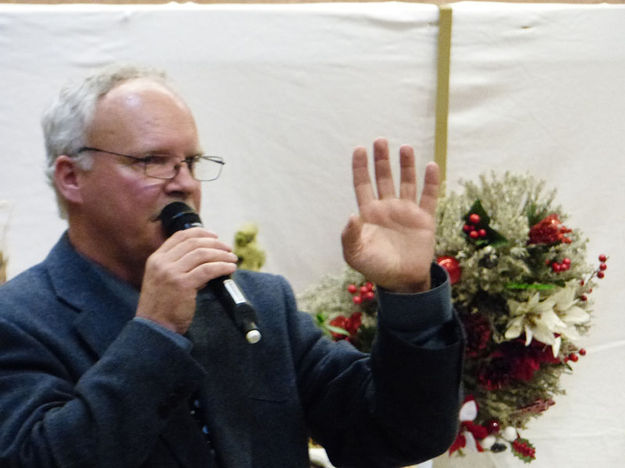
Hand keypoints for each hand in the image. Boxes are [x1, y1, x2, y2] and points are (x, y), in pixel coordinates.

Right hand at [136, 228, 237, 333]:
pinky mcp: (183, 284)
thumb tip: (206, 261)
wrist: (155, 328)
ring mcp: (171, 273)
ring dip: (221, 255)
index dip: (200, 232)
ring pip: (202, 254)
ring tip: (232, 259)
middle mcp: (162, 263)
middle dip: (215, 243)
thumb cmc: (161, 307)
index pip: (180, 236)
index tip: (214, 236)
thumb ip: (178, 268)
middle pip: (193, 243)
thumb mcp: (162, 280)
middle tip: (228, 249)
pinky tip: (230, 268)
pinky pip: (208, 270)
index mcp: (156, 259)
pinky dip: (222, 267)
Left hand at [341, 138, 439, 292]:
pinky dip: (431, 182)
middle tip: (380, 141)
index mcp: (369, 213)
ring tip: (404, 148)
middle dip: (382, 160)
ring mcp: (406, 211)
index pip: (363, 184)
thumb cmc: (375, 268)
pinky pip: (429, 196)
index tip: (359, 149)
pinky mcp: (424, 218)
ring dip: (406, 165)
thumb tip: (351, 215)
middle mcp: (387, 207)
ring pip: (406, 182)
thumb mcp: (355, 255)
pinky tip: (431, 166)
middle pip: (384, 177)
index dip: (360, 167)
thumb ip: (350, 236)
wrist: (402, 282)